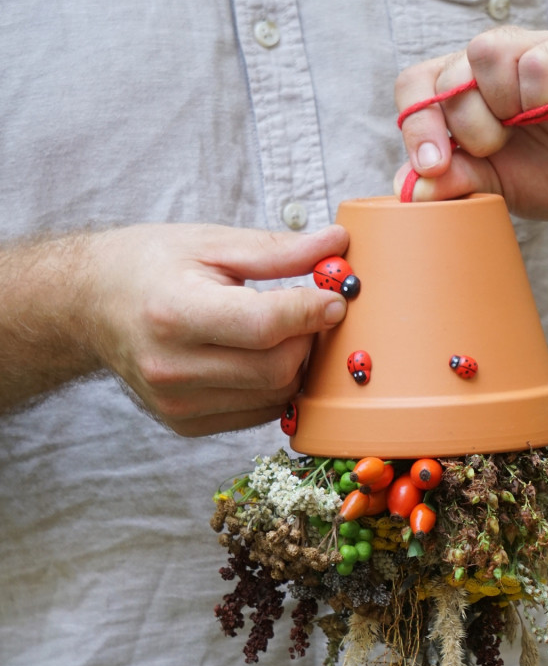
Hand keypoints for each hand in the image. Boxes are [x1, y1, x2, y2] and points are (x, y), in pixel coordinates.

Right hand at [89, 223, 348, 435]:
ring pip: (275, 395)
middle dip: (308, 340)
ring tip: (284, 332)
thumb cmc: (150, 265)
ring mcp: (177, 402)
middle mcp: (171, 367)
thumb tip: (339, 243)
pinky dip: (275, 386)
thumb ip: (277, 250)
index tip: (336, 298)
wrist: (91, 305)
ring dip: (296, 364)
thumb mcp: (210, 243)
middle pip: (277, 368)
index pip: (263, 325)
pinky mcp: (185, 423)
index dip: (310, 312)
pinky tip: (260, 356)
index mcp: (173, 312)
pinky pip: (259, 412)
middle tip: (311, 313)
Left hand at [394, 27, 547, 219]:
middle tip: (494, 150)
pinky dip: (539, 94)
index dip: (415, 126)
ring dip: (499, 107)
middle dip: (464, 128)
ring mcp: (530, 57)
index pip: (416, 88)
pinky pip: (537, 59)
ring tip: (529, 127)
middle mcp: (491, 71)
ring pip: (483, 54)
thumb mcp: (498, 188)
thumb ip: (457, 182)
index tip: (434, 167)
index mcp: (466, 99)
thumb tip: (411, 188)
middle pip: (445, 75)